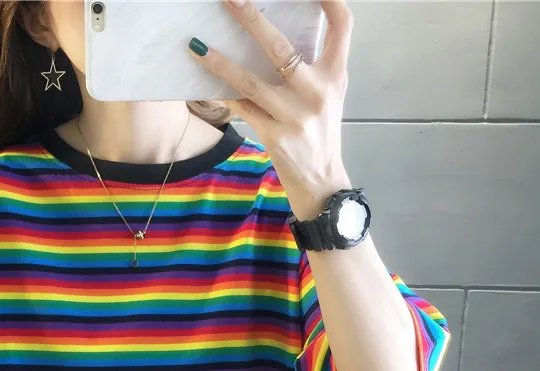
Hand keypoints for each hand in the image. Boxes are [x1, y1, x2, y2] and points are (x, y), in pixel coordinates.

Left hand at [190, 0, 354, 218]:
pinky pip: (241, 108)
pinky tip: (204, 81)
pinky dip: (223, 93)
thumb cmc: (320, 133)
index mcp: (336, 76)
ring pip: (250, 81)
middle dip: (252, 19)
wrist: (320, 181)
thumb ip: (313, 67)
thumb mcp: (329, 96)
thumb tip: (273, 37)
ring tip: (196, 45)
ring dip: (220, 62)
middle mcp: (317, 92)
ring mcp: (294, 115)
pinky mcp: (274, 135)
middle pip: (281, 47)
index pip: (343, 25)